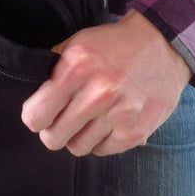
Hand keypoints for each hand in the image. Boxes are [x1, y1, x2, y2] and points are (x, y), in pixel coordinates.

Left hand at [21, 11, 190, 155]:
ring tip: (84, 119)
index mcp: (75, 68)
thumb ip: (51, 69)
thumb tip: (34, 97)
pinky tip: (104, 123)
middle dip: (52, 130)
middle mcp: (98, 93)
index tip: (39, 113)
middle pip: (53, 138)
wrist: (160, 45)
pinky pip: (102, 150)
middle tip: (59, 120)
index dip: (33, 117)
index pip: (36, 115)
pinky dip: (99, 140)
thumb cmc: (112, 45)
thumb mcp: (75, 44)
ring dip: (76, 136)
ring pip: (77, 148)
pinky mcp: (137, 130)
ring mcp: (120, 114)